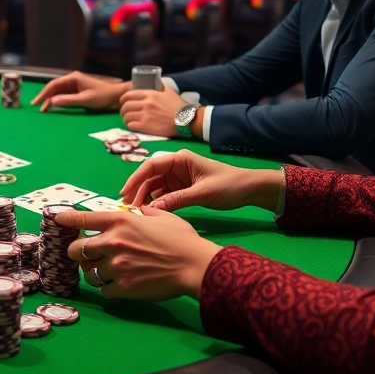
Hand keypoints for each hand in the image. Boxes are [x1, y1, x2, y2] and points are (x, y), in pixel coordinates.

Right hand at [30, 71, 129, 111]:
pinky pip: (64, 95)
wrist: (116, 97)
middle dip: (45, 97)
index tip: (36, 102)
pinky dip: (58, 101)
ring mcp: (74, 86)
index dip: (43, 93)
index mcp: (73, 78)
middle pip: (54, 88)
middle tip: (36, 107)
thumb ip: (68, 100)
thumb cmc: (102, 97)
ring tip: (43, 110)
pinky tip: (53, 107)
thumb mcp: (85, 100)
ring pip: (58, 92)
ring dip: (50, 100)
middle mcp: (72, 80)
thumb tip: (52, 101)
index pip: (54, 85)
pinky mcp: (77, 91)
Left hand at [55, 206, 219, 300]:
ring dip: (95, 272)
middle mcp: (113, 242)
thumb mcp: (162, 217)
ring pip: (88, 273)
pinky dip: (108, 289)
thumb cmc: (182, 239)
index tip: (56, 219)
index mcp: (121, 222)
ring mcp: (116, 266)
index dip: (67, 219)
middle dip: (78, 253)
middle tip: (87, 256)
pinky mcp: (122, 288)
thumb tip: (139, 210)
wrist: (195, 266)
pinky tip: (119, 286)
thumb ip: (144, 213)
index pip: (84, 219)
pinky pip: (102, 290)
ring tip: (108, 272)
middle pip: (76, 250)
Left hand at [119, 88, 192, 137]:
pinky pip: (131, 125)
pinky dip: (130, 126)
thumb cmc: (179, 106)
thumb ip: (159, 87)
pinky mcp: (146, 127)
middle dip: (123, 110)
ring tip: (128, 120)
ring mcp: (145, 115)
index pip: (129, 94)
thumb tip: (155, 82)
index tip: (122, 102)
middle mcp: (146, 104)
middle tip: (125, 113)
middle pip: (126, 106)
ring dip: (125, 119)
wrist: (186, 120)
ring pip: (126, 116)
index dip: (123, 99)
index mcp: (150, 94)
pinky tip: (133, 126)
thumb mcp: (169, 92)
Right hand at [120, 149, 284, 211]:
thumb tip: (152, 210)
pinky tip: (151, 214)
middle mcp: (176, 166)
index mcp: (180, 159)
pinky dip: (157, 204)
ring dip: (145, 199)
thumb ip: (177, 200)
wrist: (249, 189)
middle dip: (138, 191)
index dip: (135, 179)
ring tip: (137, 214)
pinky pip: (164, 195)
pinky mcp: (182, 189)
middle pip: (149, 177)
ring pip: (154, 187)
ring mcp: (178, 178)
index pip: (151, 166)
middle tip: (128, 209)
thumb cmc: (228, 185)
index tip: (125, 193)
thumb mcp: (202, 193)